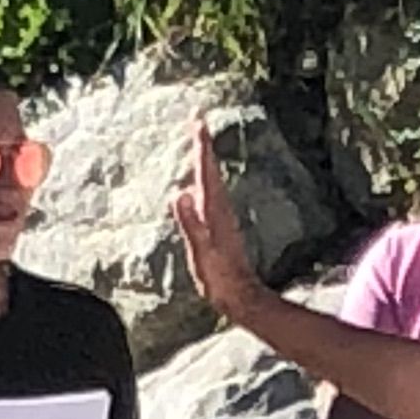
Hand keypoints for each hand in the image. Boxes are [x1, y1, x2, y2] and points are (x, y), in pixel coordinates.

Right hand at [170, 118, 266, 328]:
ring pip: (211, 182)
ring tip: (199, 144)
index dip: (201, 146)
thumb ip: (190, 223)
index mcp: (213, 211)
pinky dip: (204, 183)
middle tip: (197, 121)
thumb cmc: (219, 277)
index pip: (206, 172)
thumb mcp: (201, 251)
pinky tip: (199, 186)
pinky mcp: (220, 228)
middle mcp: (220, 210)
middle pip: (210, 170)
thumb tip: (179, 194)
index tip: (198, 122)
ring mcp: (221, 219)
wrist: (239, 297)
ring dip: (204, 162)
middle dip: (203, 145)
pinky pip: (209, 196)